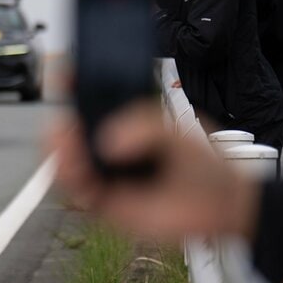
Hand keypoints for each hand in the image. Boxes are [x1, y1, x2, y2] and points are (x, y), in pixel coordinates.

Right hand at [46, 102, 256, 243]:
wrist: (224, 204)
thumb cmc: (204, 165)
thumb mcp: (175, 131)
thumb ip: (144, 126)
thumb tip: (108, 142)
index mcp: (126, 128)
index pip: (90, 108)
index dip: (72, 93)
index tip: (61, 78)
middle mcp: (112, 152)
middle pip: (71, 138)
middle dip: (59, 129)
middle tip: (61, 123)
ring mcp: (109, 177)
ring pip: (69, 165)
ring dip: (60, 154)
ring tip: (65, 144)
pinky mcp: (111, 204)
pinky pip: (81, 192)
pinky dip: (73, 179)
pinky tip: (78, 168)